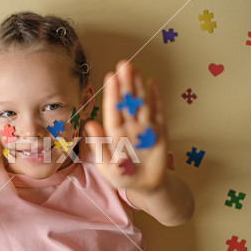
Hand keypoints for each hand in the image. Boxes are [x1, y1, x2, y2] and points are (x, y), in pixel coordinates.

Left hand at [84, 60, 168, 189]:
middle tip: (123, 64)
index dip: (112, 94)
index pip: (113, 111)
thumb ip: (99, 146)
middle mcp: (129, 126)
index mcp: (115, 133)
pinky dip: (157, 98)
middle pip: (127, 102)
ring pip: (142, 103)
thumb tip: (90, 125)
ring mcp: (145, 127)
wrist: (146, 186)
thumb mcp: (108, 166)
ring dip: (139, 86)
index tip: (110, 77)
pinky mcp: (160, 131)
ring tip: (135, 69)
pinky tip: (153, 83)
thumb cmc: (123, 176)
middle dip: (125, 84)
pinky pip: (159, 112)